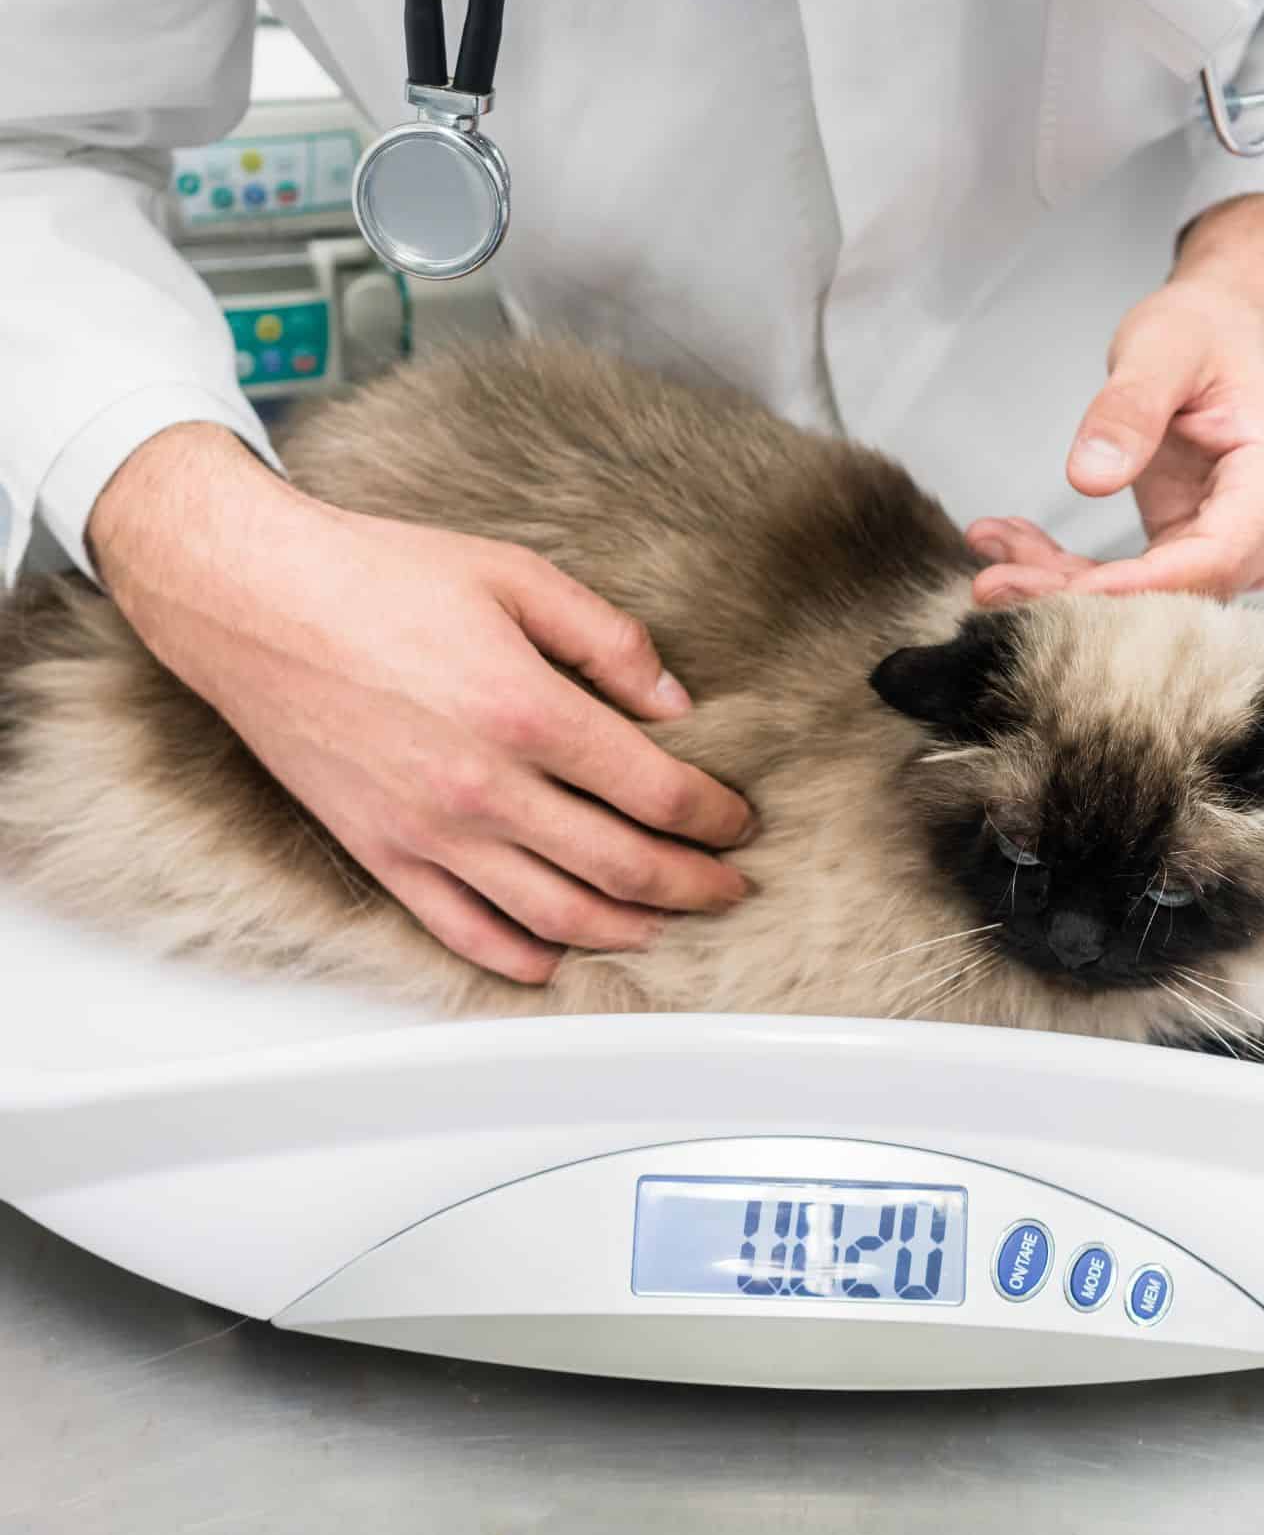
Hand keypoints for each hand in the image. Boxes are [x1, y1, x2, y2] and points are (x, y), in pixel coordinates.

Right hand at [90, 425, 754, 983]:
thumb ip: (607, 642)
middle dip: (693, 885)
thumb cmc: (376, 577)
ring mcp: (430, 832)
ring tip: (666, 926)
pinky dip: (519, 957)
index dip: (713, 817)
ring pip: (555, 915)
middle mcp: (484, 787)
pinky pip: (462, 930)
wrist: (254, 601)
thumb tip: (675, 704)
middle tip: (729, 886)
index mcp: (528, 711)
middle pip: (621, 866)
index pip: (656, 792)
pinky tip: (555, 958)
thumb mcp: (513, 576)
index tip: (738, 823)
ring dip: (627, 930)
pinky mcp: (381, 853)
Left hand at [967, 195, 1263, 604]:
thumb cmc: (1205, 333)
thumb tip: (1090, 478)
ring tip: (989, 560)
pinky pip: (1128, 577)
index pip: (1214, 558)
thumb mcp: (1163, 349)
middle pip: (1176, 591)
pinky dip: (1066, 568)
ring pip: (1146, 595)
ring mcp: (1234, 546)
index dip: (1138, 586)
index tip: (1061, 587)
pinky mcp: (1191, 548)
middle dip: (1080, 594)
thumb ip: (1130, 409)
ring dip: (1061, 584)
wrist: (1222, 330)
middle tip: (993, 583)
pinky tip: (1009, 543)